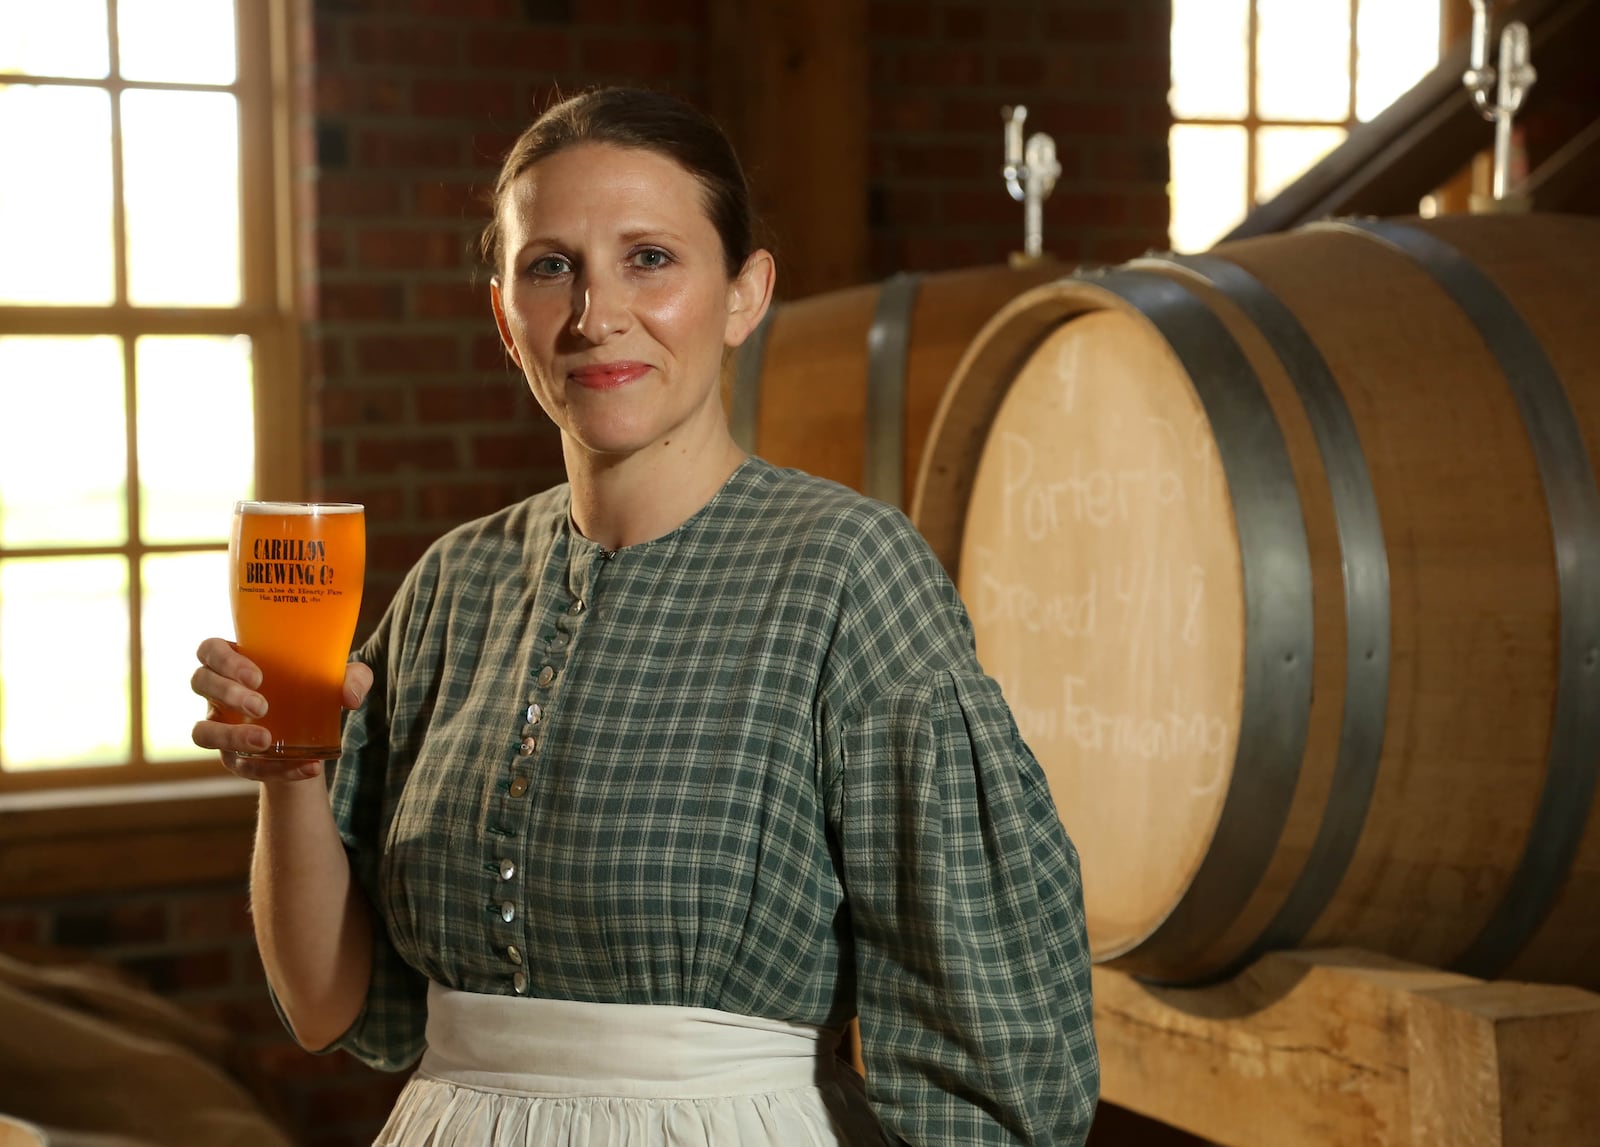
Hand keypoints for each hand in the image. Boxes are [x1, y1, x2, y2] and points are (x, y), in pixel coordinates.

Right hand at [190, 637, 372, 781]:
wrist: (314, 734)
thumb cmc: (316, 689)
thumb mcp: (340, 678)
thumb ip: (354, 677)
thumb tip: (350, 697)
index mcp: (236, 661)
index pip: (210, 650)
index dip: (224, 660)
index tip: (257, 676)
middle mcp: (218, 691)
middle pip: (201, 682)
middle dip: (228, 693)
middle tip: (262, 706)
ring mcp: (220, 726)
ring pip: (201, 731)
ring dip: (230, 736)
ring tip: (265, 741)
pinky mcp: (233, 758)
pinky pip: (240, 767)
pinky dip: (274, 770)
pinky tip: (306, 768)